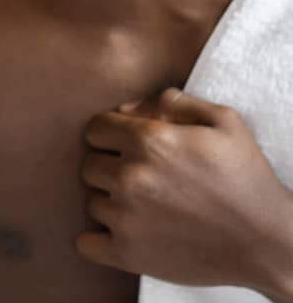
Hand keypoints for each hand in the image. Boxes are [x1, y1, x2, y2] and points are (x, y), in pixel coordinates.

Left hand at [78, 88, 292, 295]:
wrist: (268, 241)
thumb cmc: (246, 177)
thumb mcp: (223, 121)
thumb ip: (171, 102)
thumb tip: (126, 107)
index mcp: (149, 140)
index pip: (95, 129)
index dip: (112, 136)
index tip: (129, 149)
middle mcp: (131, 176)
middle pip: (89, 165)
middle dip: (111, 168)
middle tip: (143, 181)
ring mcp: (126, 217)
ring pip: (92, 202)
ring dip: (112, 204)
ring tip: (147, 208)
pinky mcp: (128, 253)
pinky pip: (87, 243)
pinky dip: (99, 240)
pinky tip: (124, 234)